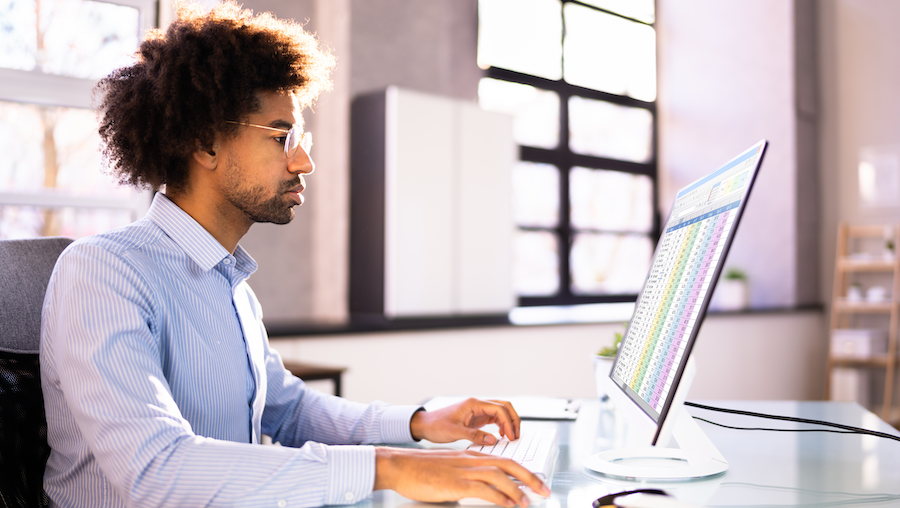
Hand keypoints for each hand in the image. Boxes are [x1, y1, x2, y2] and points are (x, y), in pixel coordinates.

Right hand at [374, 447, 549, 506]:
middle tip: (545, 490)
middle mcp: (472, 460)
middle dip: (530, 478)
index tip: (536, 482)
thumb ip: (468, 475)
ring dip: (518, 489)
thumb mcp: (450, 469)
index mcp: (472, 456)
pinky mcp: (456, 483)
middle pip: (509, 464)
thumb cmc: (421, 469)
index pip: (505, 460)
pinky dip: (499, 497)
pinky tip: (508, 505)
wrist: (401, 465)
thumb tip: (481, 490)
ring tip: (529, 501)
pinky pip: (484, 489)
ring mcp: (464, 470)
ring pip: (500, 475)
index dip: (524, 471)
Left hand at [410, 398, 519, 444]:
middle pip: (504, 406)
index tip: (510, 436)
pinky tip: (502, 436)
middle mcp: (478, 405)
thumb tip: (493, 439)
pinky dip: (502, 426)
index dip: (508, 422)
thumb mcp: (454, 432)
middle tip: (516, 435)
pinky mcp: (477, 418)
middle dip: (513, 419)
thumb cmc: (436, 425)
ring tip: (512, 437)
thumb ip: (474, 435)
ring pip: (501, 412)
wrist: (426, 425)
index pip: (498, 408)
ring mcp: (478, 411)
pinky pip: (495, 419)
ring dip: (509, 422)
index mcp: (473, 404)